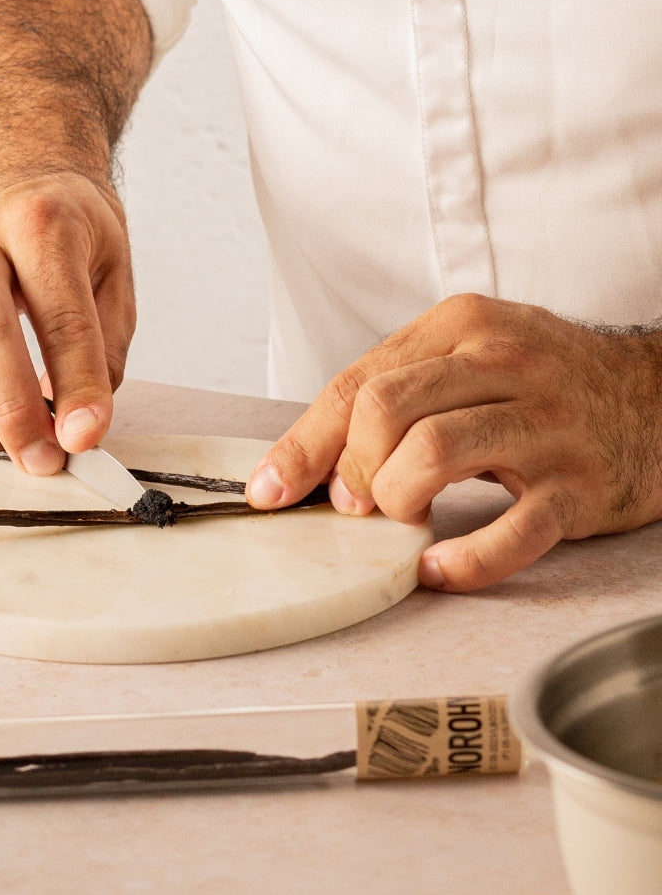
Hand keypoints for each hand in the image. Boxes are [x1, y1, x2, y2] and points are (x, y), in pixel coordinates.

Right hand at [0, 170, 135, 473]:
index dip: (75, 387)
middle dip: (15, 419)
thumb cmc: (64, 226)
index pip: (59, 318)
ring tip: (14, 452)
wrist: (8, 175)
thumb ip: (104, 348)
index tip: (86, 439)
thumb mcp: (111, 269)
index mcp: (37, 224)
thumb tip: (81, 428)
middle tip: (46, 463)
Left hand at [246, 294, 661, 590]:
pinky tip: (434, 567)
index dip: (303, 446)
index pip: (357, 384)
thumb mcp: (467, 358)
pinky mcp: (578, 486)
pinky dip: (459, 560)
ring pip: (433, 455)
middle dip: (351, 470)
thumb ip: (394, 395)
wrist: (656, 399)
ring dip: (395, 502)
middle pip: (385, 410)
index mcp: (461, 327)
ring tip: (400, 520)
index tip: (270, 490)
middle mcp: (503, 364)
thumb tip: (314, 464)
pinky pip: (508, 532)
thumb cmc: (540, 384)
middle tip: (353, 504)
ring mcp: (545, 424)